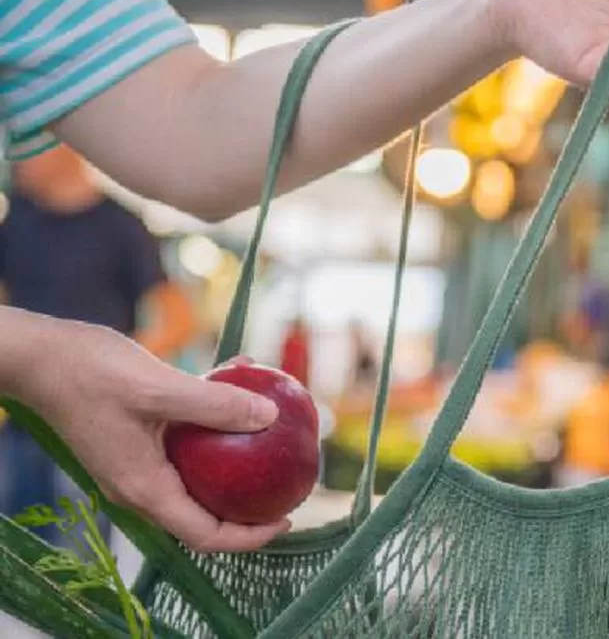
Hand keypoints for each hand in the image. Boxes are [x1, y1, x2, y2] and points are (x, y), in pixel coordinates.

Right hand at [18, 320, 287, 551]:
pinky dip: (212, 422)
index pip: (206, 534)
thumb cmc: (89, 372)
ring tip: (270, 433)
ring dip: (233, 457)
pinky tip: (236, 382)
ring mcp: (136, 464)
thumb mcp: (160, 388)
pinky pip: (184, 443)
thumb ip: (216, 405)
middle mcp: (140, 485)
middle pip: (204, 513)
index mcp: (145, 488)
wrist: (38, 357)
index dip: (250, 535)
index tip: (286, 518)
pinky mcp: (135, 440)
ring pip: (196, 475)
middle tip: (285, 484)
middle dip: (248, 505)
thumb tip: (270, 417)